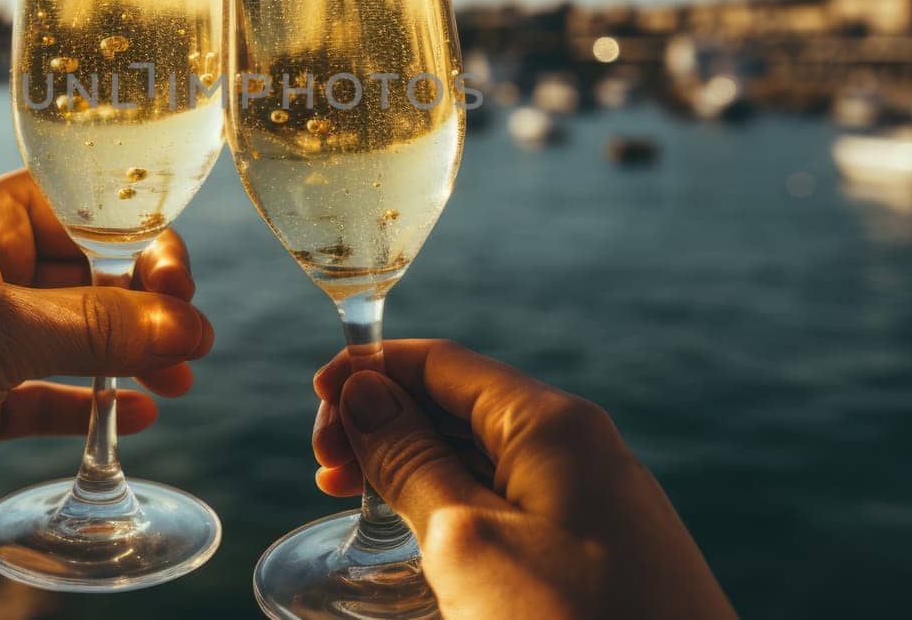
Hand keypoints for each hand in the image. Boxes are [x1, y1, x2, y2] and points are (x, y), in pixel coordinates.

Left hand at [0, 170, 213, 562]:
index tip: (176, 277)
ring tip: (181, 378)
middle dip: (144, 301)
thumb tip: (187, 326)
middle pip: (85, 272)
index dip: (133, 230)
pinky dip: (95, 403)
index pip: (75, 203)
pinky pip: (50, 397)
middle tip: (191, 336)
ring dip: (131, 354)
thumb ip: (95, 324)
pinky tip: (141, 415)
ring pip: (75, 338)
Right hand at [311, 341, 733, 619]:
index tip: (314, 399)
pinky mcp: (598, 550)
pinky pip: (509, 498)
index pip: (444, 362)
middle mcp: (580, 445)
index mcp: (551, 422)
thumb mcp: (466, 543)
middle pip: (459, 403)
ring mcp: (593, 500)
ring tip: (352, 496)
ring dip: (410, 463)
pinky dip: (451, 501)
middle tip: (322, 468)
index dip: (372, 370)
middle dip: (384, 420)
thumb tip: (367, 392)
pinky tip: (417, 529)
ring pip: (481, 453)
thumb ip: (410, 461)